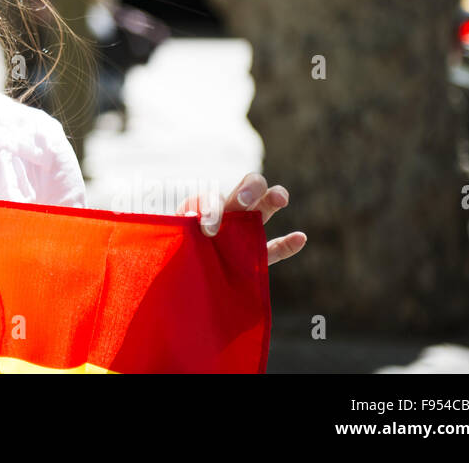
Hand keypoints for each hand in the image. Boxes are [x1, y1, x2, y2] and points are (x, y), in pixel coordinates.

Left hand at [177, 172, 305, 265]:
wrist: (177, 278)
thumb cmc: (169, 254)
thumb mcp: (169, 240)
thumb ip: (176, 230)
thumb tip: (185, 220)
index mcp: (202, 209)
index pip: (212, 199)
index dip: (212, 210)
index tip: (207, 231)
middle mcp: (227, 215)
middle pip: (245, 189)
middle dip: (248, 189)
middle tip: (242, 202)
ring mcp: (244, 234)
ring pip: (264, 210)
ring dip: (273, 199)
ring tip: (280, 198)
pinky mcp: (254, 258)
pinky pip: (274, 249)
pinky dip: (287, 244)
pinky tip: (300, 238)